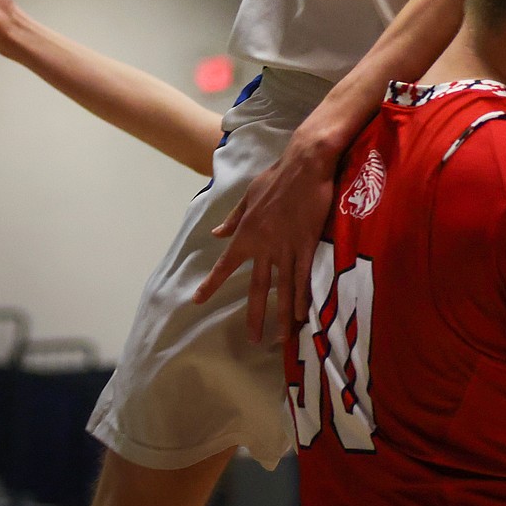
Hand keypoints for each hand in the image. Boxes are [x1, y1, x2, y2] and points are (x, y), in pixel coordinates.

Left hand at [193, 133, 337, 340]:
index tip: (198, 300)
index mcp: (247, 233)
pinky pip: (305, 276)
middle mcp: (264, 245)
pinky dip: (304, 297)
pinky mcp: (308, 244)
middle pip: (259, 288)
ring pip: (284, 289)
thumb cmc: (277, 177)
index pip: (225, 265)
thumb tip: (216, 233)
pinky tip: (304, 315)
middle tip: (254, 340)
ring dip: (282, 315)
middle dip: (256, 316)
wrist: (305, 165)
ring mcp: (286, 247)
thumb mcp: (248, 195)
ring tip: (282, 338)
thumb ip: (234, 218)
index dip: (212, 284)